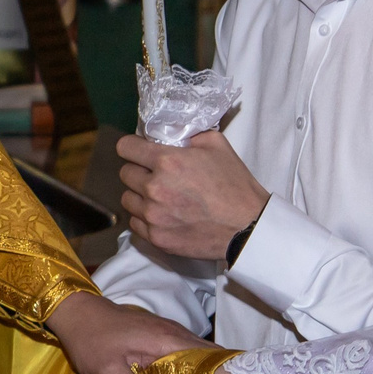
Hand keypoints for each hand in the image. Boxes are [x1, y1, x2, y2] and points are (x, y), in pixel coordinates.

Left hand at [43, 292, 207, 373]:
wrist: (77, 313)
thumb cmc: (90, 341)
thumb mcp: (107, 373)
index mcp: (167, 342)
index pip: (209, 362)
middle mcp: (177, 334)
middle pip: (208, 362)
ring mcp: (171, 333)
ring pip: (198, 360)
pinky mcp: (163, 336)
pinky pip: (186, 357)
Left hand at [116, 130, 268, 260]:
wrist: (247, 226)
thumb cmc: (234, 184)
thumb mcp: (217, 144)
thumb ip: (188, 135)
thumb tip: (169, 136)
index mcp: (167, 161)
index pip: (125, 147)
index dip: (132, 147)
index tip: (139, 152)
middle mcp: (154, 188)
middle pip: (125, 173)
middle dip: (138, 171)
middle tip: (156, 176)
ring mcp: (153, 216)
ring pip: (127, 199)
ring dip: (139, 196)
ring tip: (159, 197)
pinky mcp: (156, 238)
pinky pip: (135, 223)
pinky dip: (144, 218)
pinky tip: (162, 215)